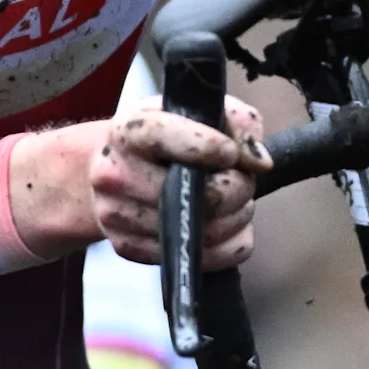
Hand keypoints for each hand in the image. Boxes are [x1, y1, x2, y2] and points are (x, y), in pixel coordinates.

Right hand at [70, 101, 269, 267]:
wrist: (110, 168)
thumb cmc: (161, 136)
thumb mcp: (194, 109)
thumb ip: (237, 121)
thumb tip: (258, 162)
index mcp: (127, 131)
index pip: (166, 138)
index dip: (209, 147)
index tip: (230, 152)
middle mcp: (114, 174)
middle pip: (203, 196)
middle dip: (239, 188)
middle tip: (241, 179)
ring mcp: (117, 216)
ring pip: (207, 232)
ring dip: (237, 217)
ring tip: (234, 201)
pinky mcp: (128, 248)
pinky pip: (203, 259)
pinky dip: (229, 245)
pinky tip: (227, 225)